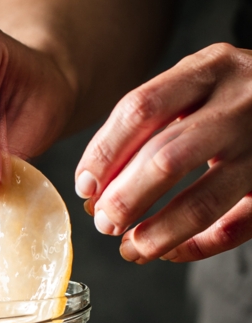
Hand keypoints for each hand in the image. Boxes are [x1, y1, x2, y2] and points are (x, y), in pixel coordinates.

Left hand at [75, 43, 251, 262]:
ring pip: (201, 203)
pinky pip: (234, 229)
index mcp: (210, 69)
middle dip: (124, 200)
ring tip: (129, 249)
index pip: (140, 110)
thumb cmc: (236, 98)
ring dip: (156, 234)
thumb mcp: (198, 83)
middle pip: (166, 159)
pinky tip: (169, 253)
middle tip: (104, 223)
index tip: (85, 187)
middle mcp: (240, 105)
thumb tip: (93, 186)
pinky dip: (196, 247)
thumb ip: (149, 123)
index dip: (104, 155)